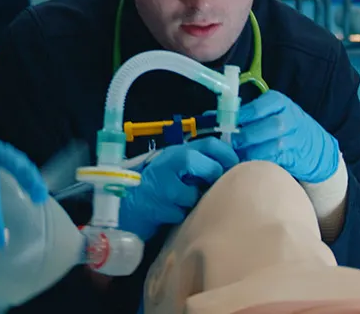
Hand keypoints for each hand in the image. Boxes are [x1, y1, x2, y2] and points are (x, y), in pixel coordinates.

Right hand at [119, 137, 238, 240]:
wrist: (126, 203)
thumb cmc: (158, 186)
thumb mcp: (175, 168)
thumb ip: (197, 164)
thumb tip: (230, 169)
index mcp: (177, 151)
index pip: (211, 144)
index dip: (227, 156)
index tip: (232, 168)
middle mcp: (169, 162)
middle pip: (210, 168)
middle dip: (213, 181)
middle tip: (207, 189)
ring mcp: (162, 184)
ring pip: (194, 194)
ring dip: (192, 202)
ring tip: (182, 203)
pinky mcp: (157, 205)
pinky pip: (180, 213)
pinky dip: (179, 216)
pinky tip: (169, 212)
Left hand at [233, 91, 339, 182]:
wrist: (314, 147)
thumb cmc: (281, 127)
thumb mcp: (265, 114)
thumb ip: (240, 115)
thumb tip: (208, 116)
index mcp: (278, 102)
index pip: (257, 107)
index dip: (239, 118)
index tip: (224, 126)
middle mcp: (290, 117)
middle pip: (268, 126)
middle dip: (246, 137)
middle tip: (230, 144)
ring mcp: (296, 138)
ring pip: (273, 145)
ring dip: (252, 152)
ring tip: (236, 155)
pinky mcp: (296, 156)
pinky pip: (276, 159)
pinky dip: (260, 163)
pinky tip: (248, 164)